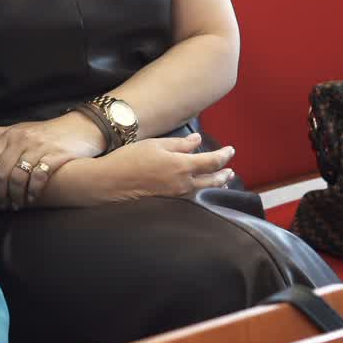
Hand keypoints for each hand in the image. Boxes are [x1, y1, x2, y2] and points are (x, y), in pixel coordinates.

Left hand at [0, 114, 107, 210]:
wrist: (81, 128)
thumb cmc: (44, 132)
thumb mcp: (17, 129)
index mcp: (9, 135)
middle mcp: (21, 140)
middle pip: (0, 171)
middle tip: (1, 205)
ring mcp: (39, 147)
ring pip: (17, 177)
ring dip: (14, 196)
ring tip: (15, 205)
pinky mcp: (56, 156)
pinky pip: (38, 178)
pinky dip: (32, 192)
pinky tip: (31, 199)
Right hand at [90, 132, 234, 204]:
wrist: (110, 182)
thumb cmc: (129, 159)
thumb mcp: (154, 145)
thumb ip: (179, 144)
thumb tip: (197, 141)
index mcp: (182, 166)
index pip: (212, 162)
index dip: (224, 155)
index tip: (231, 149)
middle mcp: (184, 183)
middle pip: (213, 180)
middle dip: (224, 173)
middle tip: (231, 169)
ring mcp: (176, 194)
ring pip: (204, 190)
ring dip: (216, 183)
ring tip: (222, 180)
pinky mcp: (169, 201)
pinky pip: (193, 195)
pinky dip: (202, 190)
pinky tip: (199, 188)